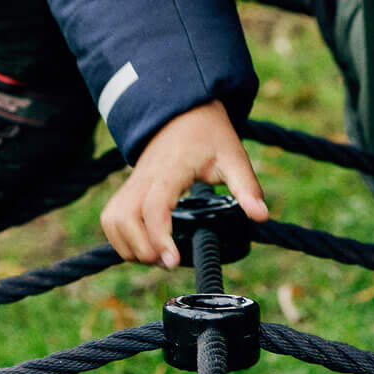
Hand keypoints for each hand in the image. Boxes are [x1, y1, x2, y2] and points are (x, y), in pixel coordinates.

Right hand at [101, 100, 267, 267]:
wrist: (182, 111)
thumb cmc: (208, 134)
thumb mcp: (234, 156)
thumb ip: (247, 187)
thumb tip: (261, 216)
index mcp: (170, 170)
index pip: (153, 208)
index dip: (159, 237)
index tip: (173, 260)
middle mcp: (145, 178)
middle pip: (124, 219)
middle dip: (142, 249)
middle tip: (170, 261)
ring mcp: (132, 183)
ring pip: (112, 221)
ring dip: (128, 246)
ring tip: (156, 257)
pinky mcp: (128, 189)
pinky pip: (112, 218)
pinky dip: (121, 238)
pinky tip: (144, 246)